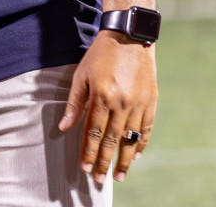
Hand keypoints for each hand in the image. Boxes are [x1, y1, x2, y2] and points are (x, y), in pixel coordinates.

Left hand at [58, 30, 157, 183]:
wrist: (129, 37)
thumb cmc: (99, 55)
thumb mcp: (80, 75)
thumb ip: (74, 103)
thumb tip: (64, 127)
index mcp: (102, 96)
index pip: (94, 132)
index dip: (89, 151)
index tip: (84, 167)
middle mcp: (122, 103)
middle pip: (112, 140)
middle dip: (104, 161)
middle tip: (98, 179)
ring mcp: (139, 103)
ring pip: (131, 138)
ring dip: (125, 159)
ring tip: (120, 176)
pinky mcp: (151, 101)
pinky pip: (147, 128)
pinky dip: (141, 143)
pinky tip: (137, 155)